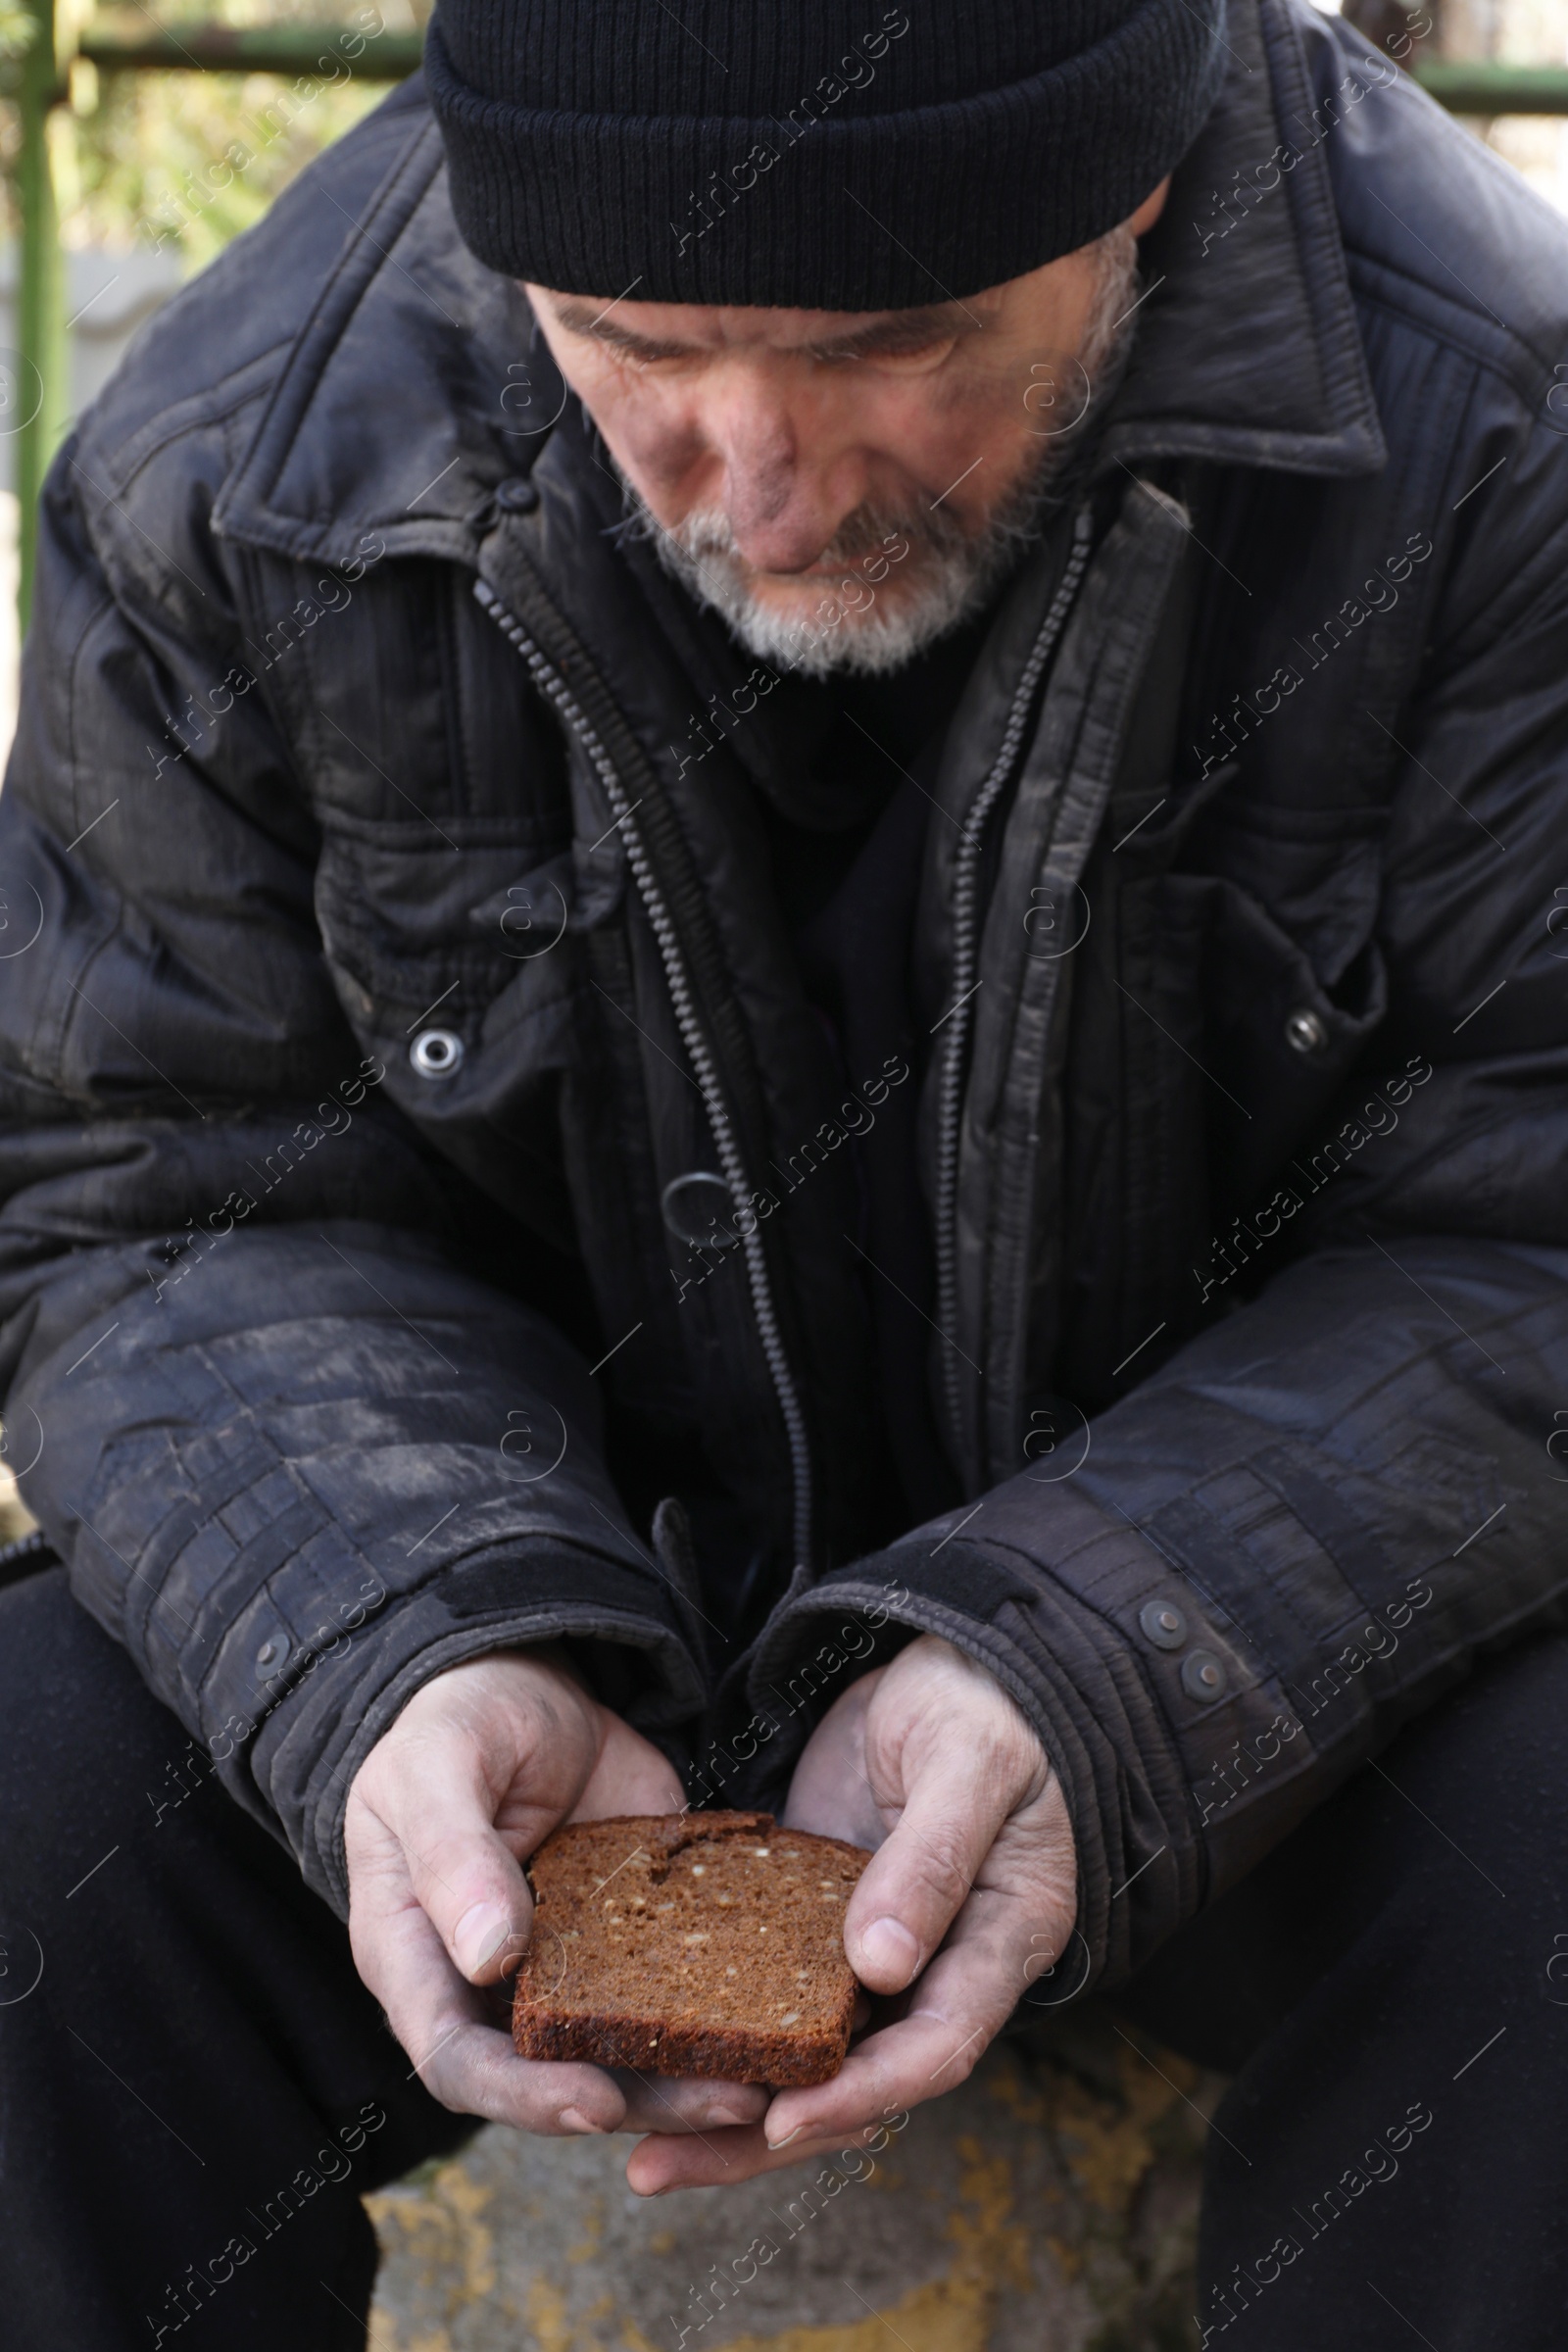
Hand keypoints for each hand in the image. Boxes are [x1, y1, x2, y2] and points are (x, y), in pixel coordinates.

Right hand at [344, 1645, 768, 2141]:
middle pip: (551, 2078)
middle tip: (722, 2102)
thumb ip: (452, 1856)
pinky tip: (779, 2022)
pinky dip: (719, 2016)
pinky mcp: (632, 1939)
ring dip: (690, 2077)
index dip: (522, 2094)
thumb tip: (487, 1961)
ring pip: (622, 2052)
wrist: (533, 1683)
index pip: (456, 2061)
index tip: (596, 2103)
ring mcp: (566, 1966)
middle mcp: (488, 1986)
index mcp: (417, 1957)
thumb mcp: (437, 1767)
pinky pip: (671, 1992)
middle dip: (637, 2100)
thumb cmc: (461, 1721)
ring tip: (768, 2085)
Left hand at [627, 1634, 1076, 2191]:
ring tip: (639, 2156)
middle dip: (764, 2136)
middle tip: (662, 2167)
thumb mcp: (969, 1763)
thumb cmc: (979, 1705)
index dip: (863, 2092)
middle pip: (859, 2084)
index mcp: (1000, 1943)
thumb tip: (879, 1967)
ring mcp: (878, 1954)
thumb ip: (930, 1857)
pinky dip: (720, 2031)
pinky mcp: (819, 1925)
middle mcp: (940, 1971)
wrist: (950, 1661)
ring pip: (807, 2057)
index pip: (937, 2046)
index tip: (784, 2121)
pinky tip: (642, 2051)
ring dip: (730, 2107)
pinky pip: (771, 1996)